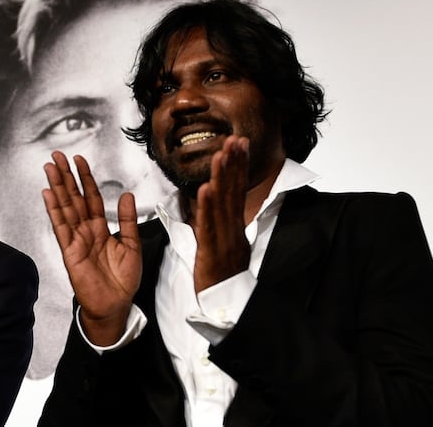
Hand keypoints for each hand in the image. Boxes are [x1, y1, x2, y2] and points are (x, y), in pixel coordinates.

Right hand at [42, 151, 141, 345]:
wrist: (116, 305)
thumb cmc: (123, 281)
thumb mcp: (132, 245)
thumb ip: (128, 220)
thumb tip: (128, 195)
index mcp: (100, 228)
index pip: (91, 197)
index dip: (85, 178)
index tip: (78, 160)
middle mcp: (86, 231)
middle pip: (74, 198)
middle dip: (66, 176)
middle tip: (56, 155)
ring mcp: (76, 240)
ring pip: (65, 208)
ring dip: (57, 187)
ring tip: (49, 167)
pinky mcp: (69, 252)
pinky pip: (61, 227)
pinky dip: (54, 210)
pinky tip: (48, 194)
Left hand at [193, 136, 250, 292]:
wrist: (228, 304)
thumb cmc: (225, 277)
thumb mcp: (227, 246)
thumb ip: (225, 224)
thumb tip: (222, 203)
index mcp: (235, 227)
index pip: (237, 191)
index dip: (238, 166)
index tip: (238, 143)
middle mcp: (232, 229)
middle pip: (233, 192)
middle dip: (234, 163)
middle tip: (235, 139)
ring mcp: (224, 240)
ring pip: (222, 205)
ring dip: (221, 178)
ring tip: (220, 155)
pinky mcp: (212, 252)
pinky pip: (209, 227)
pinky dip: (207, 208)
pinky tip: (205, 189)